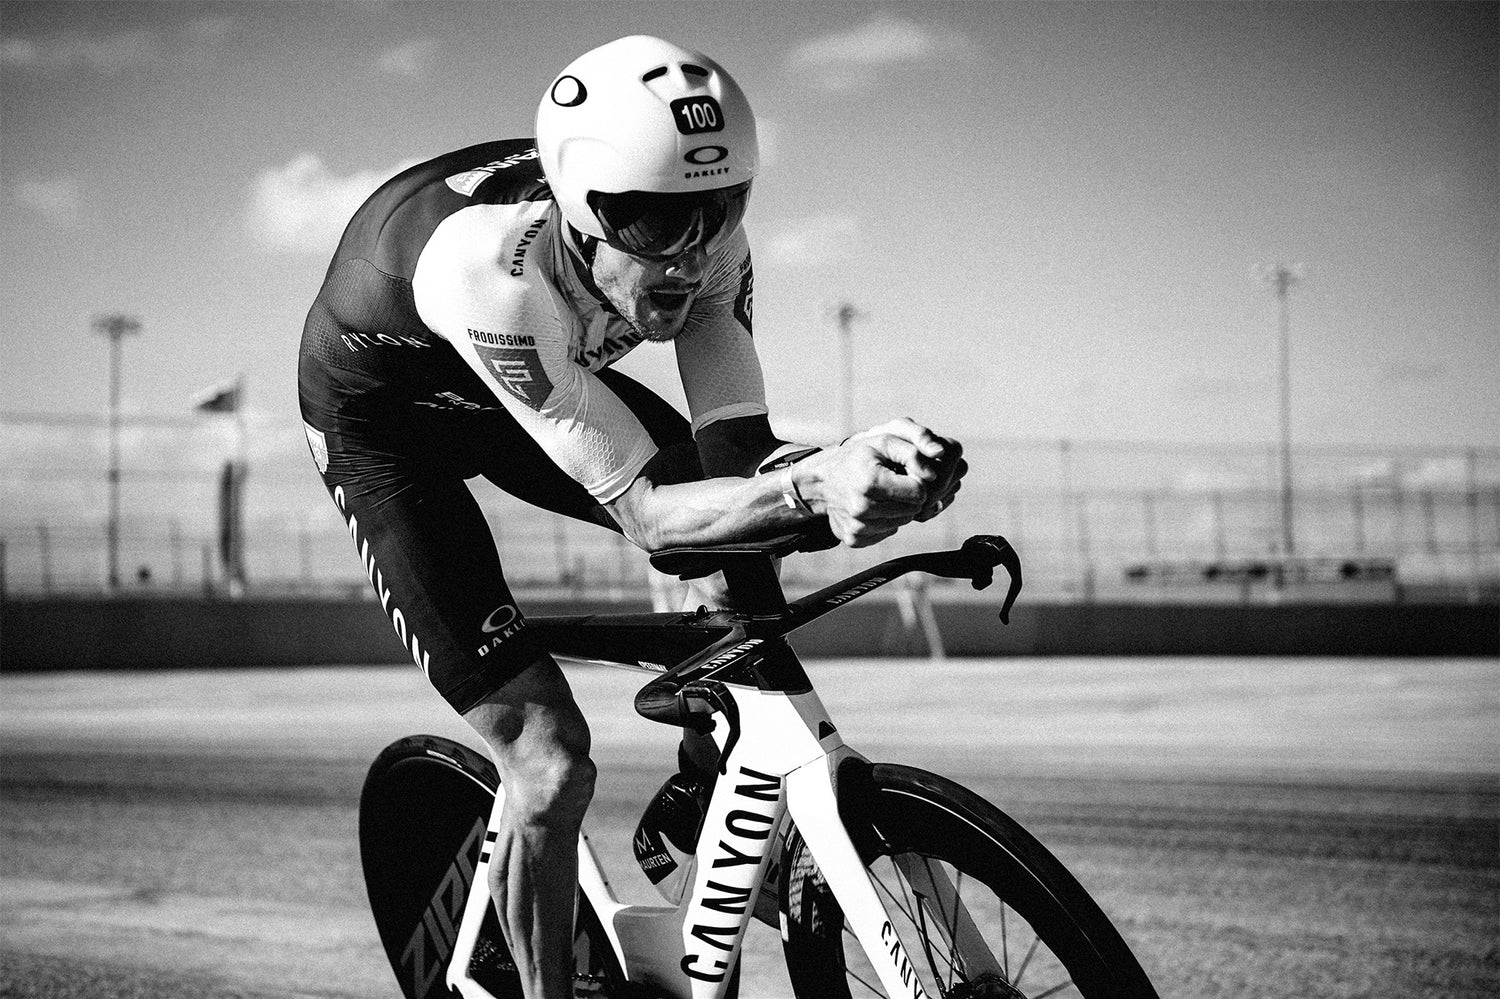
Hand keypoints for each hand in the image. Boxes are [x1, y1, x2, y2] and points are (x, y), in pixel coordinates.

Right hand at [802, 419, 963, 546]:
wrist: (821, 481)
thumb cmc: (856, 457)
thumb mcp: (882, 441)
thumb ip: (913, 452)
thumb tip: (934, 475)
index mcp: (870, 483)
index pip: (919, 492)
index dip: (916, 481)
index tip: (903, 474)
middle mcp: (862, 509)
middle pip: (913, 510)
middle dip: (908, 496)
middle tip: (892, 483)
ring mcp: (857, 527)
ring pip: (902, 523)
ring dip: (897, 509)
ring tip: (880, 494)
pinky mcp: (854, 539)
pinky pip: (887, 533)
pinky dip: (884, 520)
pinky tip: (872, 507)